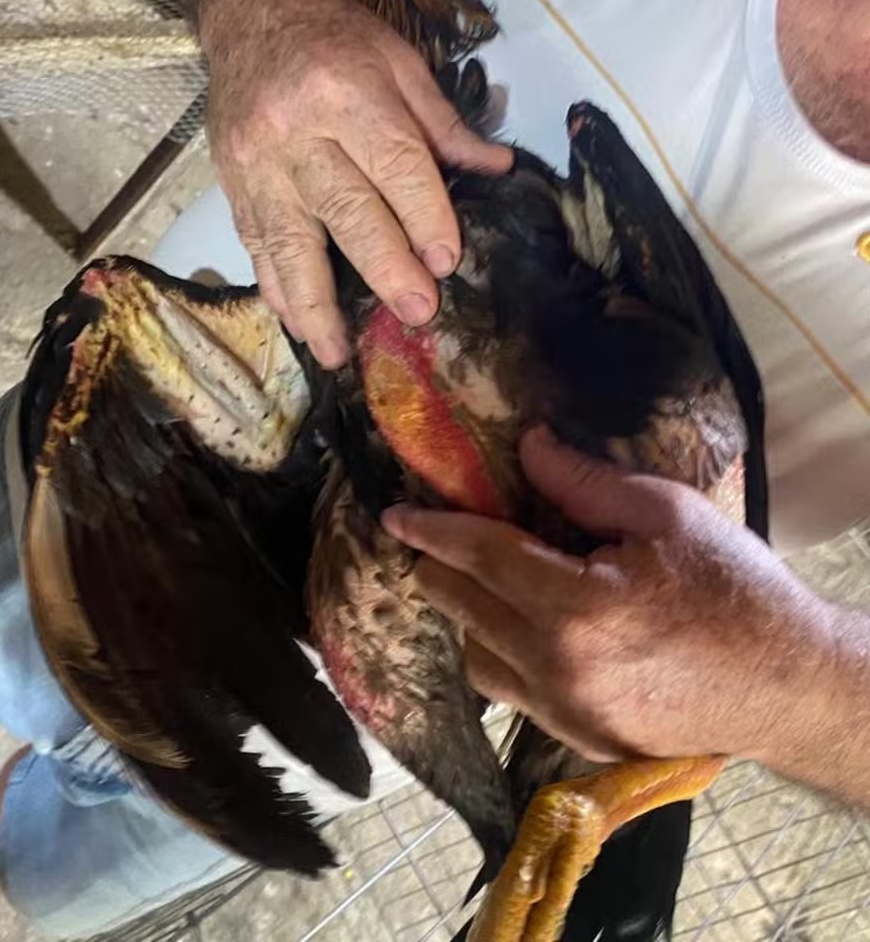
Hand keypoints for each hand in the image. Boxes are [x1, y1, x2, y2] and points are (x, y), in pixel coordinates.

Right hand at [202, 0, 509, 368]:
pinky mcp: (231, 182)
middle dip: (384, 266)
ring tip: (336, 352)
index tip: (446, 259)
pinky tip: (295, 322)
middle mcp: (296, 131)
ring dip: (315, 303)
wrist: (250, 12)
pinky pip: (255, 243)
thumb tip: (496, 170)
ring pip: (288, 241)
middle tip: (416, 311)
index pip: (393, 164)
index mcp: (346, 93)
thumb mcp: (398, 61)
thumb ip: (442, 122)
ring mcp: (256, 162)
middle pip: (345, 209)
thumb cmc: (334, 37)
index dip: (423, 215)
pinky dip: (275, 287)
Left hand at [382, 427, 832, 762]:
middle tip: (436, 537)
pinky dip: (502, 655)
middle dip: (440, 568)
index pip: (479, 558)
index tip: (394, 516)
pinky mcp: (581, 739)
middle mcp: (556, 669)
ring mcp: (566, 714)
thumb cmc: (734, 588)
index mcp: (574, 608)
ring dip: (469, 615)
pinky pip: (513, 694)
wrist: (790, 685)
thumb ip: (583, 481)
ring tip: (490, 580)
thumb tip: (526, 445)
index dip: (432, 531)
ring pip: (477, 659)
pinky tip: (526, 627)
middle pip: (464, 610)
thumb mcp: (666, 513)